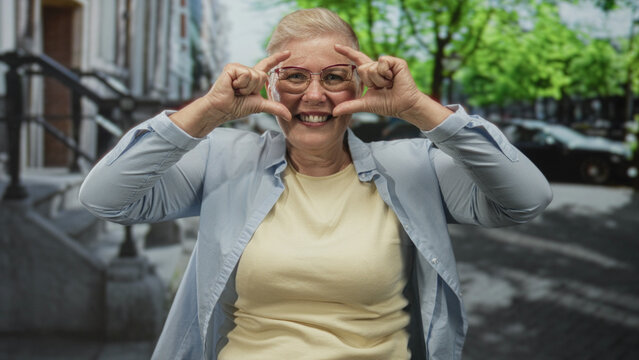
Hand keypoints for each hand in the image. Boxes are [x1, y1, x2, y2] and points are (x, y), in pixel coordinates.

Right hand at [170, 51, 291, 136]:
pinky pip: (246, 75)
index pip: (267, 65)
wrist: (222, 109)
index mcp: (252, 78)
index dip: (277, 59)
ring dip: (246, 88)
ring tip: (235, 91)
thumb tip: (288, 116)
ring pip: (255, 75)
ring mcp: (238, 68)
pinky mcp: (232, 67)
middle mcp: (246, 71)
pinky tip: (231, 87)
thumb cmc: (236, 108)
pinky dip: (240, 84)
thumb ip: (274, 108)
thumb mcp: (259, 106)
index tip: (289, 53)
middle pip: (263, 75)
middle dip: (254, 89)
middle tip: (241, 94)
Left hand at [332, 45, 450, 129]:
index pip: (357, 60)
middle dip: (370, 82)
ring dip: (379, 80)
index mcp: (371, 73)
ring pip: (372, 67)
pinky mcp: (396, 62)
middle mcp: (378, 66)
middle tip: (382, 88)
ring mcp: (387, 63)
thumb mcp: (365, 104)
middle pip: (362, 68)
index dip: (347, 52)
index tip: (335, 46)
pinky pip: (382, 62)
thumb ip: (349, 106)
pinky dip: (386, 74)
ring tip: (389, 85)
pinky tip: (394, 79)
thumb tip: (334, 112)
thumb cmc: (387, 105)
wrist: (402, 106)